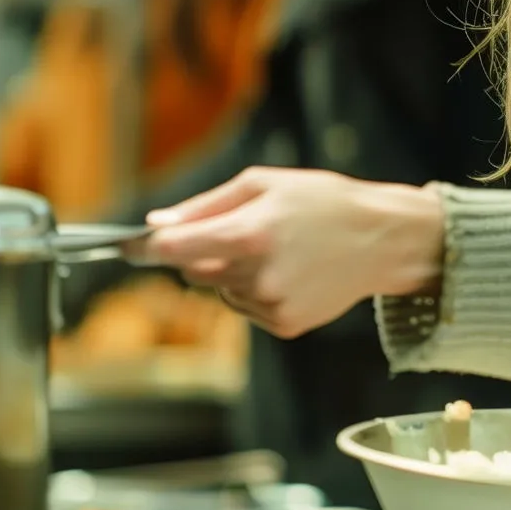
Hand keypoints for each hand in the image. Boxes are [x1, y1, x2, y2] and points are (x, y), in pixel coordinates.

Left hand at [143, 168, 444, 338]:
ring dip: (232, 272)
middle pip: (193, 271)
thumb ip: (206, 205)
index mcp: (250, 232)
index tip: (127, 247)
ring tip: (278, 250)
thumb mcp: (266, 185)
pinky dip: (256, 291)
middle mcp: (257, 273)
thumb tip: (158, 225)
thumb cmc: (324, 202)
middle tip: (239, 232)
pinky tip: (289, 272)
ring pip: (220, 290)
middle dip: (201, 253)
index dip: (145, 248)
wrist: (382, 239)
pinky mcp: (285, 324)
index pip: (174, 249)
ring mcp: (271, 303)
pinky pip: (246, 308)